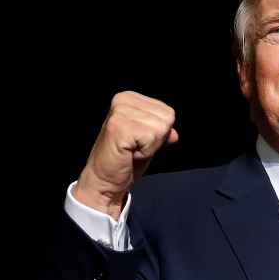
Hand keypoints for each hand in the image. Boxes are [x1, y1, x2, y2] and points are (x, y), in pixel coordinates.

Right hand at [74, 91, 177, 219]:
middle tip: (135, 147)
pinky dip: (145, 151)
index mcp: (130, 98)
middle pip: (167, 118)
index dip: (160, 134)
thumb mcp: (149, 141)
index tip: (139, 141)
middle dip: (157, 139)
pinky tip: (129, 153)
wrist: (104, 181)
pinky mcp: (118, 126)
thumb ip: (161, 131)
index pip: (168, 112)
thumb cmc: (124, 161)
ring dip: (150, 146)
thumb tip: (174, 134)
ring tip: (131, 150)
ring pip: (161, 128)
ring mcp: (119, 111)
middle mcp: (123, 100)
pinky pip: (151, 137)